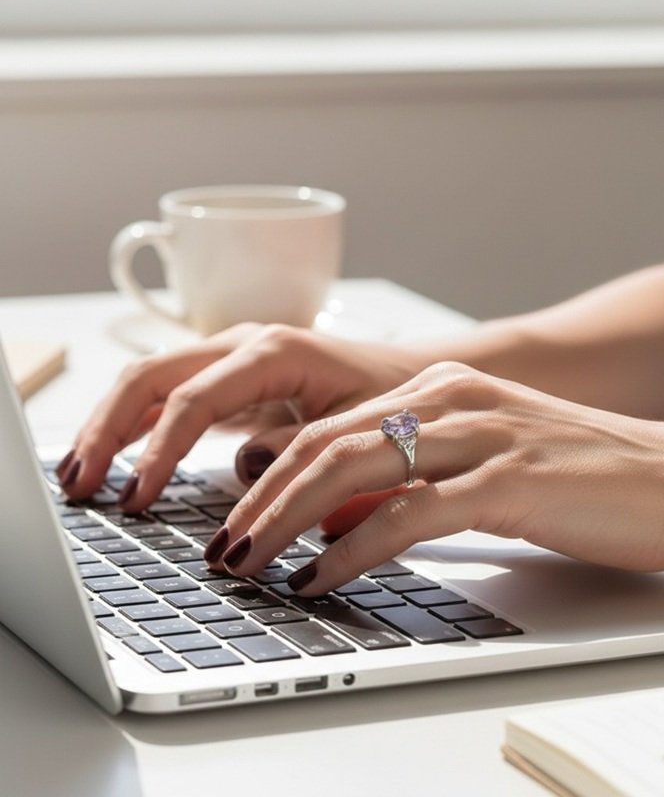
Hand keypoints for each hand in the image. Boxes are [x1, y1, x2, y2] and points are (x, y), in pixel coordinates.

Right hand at [57, 323, 424, 508]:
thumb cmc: (389, 397)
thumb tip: (244, 469)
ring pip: (151, 381)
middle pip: (153, 377)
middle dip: (109, 429)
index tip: (138, 496)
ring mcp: (232, 359)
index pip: (195, 398)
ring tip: (79, 474)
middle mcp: (244, 346)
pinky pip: (171, 395)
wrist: (406, 375)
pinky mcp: (232, 380)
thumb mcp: (358, 426)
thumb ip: (300, 446)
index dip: (161, 449)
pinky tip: (116, 455)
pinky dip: (138, 424)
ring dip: (111, 424)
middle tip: (81, 484)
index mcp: (274, 351)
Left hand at [213, 362, 663, 595]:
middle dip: (261, 501)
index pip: (328, 428)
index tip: (238, 518)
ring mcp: (478, 438)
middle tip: (225, 547)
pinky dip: (352, 549)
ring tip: (251, 563)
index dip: (270, 476)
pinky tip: (321, 576)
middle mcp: (451, 403)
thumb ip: (414, 473)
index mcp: (440, 391)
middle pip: (324, 445)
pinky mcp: (507, 481)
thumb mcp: (482, 455)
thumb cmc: (579, 471)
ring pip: (351, 470)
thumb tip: (342, 511)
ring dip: (286, 521)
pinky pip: (408, 515)